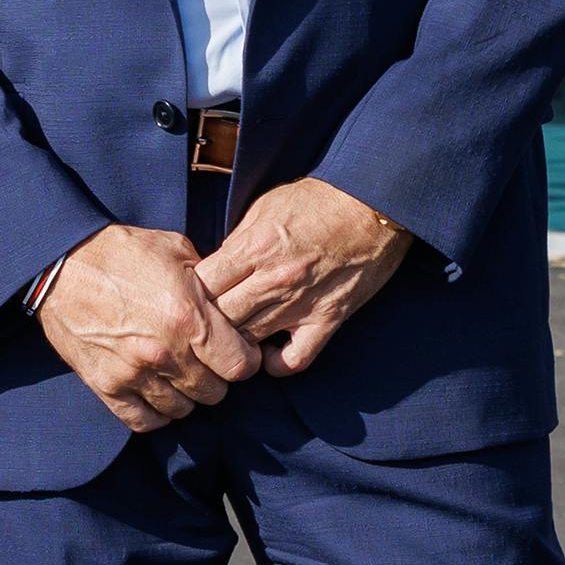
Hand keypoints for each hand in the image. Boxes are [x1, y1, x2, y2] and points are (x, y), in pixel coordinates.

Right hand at [37, 225, 276, 431]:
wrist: (62, 264)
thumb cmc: (123, 253)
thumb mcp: (176, 250)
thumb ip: (211, 280)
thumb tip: (233, 301)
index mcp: (189, 318)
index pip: (240, 366)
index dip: (243, 360)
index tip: (236, 350)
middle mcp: (164, 353)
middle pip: (214, 393)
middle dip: (216, 377)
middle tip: (206, 360)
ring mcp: (133, 373)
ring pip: (182, 409)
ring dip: (186, 394)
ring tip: (179, 373)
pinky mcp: (106, 386)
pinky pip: (144, 421)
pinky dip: (156, 412)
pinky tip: (157, 392)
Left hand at [191, 179, 409, 374]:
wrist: (374, 202)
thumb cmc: (319, 199)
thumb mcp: (266, 206)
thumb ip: (238, 242)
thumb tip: (215, 268)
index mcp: (253, 248)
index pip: (201, 286)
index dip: (190, 293)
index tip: (191, 295)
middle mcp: (274, 280)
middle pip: (219, 319)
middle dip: (206, 324)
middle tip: (203, 324)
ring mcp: (302, 304)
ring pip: (248, 343)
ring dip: (234, 344)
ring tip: (230, 340)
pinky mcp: (328, 319)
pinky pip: (294, 361)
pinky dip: (276, 365)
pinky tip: (268, 354)